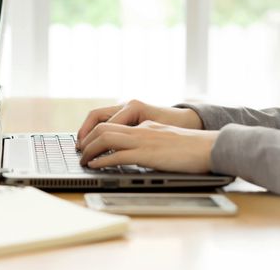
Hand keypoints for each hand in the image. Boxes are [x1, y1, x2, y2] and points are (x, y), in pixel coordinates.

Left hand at [78, 120, 218, 173]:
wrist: (209, 146)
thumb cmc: (191, 147)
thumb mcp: (164, 138)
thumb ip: (148, 140)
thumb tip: (135, 152)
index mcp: (144, 124)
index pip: (112, 123)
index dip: (95, 133)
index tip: (87, 143)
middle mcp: (140, 129)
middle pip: (103, 127)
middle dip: (86, 139)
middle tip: (80, 151)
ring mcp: (142, 140)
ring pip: (106, 138)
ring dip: (90, 149)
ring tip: (83, 159)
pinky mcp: (146, 154)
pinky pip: (117, 155)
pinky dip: (102, 160)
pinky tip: (95, 166)